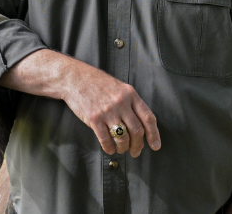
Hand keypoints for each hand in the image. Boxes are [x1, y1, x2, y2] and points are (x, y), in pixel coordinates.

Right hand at [0, 49, 160, 157]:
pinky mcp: (94, 119)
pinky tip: (109, 149)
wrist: (75, 78)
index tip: (155, 146)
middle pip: (137, 131)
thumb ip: (131, 103)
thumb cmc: (98, 83)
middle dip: (138, 146)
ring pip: (123, 137)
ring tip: (121, 150)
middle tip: (136, 152)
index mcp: (131, 94)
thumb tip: (142, 124)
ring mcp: (108, 111)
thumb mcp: (120, 87)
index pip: (148, 118)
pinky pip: (105, 139)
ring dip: (124, 148)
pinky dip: (109, 148)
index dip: (154, 134)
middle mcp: (121, 103)